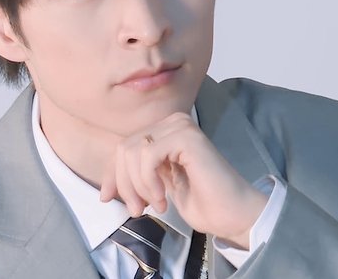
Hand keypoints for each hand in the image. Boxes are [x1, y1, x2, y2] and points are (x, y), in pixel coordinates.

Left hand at [99, 112, 267, 249]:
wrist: (233, 215)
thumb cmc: (202, 203)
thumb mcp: (157, 188)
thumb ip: (136, 177)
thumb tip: (104, 189)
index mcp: (165, 132)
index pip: (123, 147)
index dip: (111, 174)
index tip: (107, 199)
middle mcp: (173, 122)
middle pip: (124, 148)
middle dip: (124, 184)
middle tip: (137, 210)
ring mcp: (181, 126)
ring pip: (132, 151)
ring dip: (137, 186)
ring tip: (155, 206)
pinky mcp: (186, 136)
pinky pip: (148, 155)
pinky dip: (148, 181)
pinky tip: (163, 199)